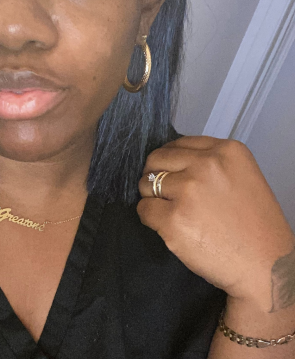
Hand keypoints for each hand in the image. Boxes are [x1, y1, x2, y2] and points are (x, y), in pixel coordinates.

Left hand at [137, 136, 294, 312]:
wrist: (267, 267)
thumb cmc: (255, 226)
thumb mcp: (242, 177)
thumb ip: (210, 164)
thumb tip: (172, 162)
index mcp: (226, 151)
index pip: (179, 144)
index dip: (170, 160)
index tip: (172, 173)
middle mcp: (206, 165)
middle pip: (157, 159)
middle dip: (155, 175)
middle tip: (166, 194)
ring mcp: (188, 191)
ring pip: (146, 183)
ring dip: (152, 197)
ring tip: (172, 212)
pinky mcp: (173, 218)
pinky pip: (143, 209)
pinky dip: (150, 218)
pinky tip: (169, 227)